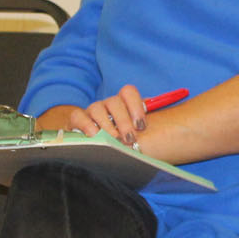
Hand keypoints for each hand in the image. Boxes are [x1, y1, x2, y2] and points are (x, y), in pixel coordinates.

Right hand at [35, 87, 149, 145]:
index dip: (136, 106)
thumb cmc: (121, 138)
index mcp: (123, 103)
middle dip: (123, 121)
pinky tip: (94, 135)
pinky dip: (86, 125)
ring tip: (113, 140)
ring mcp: (91, 110)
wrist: (96, 145)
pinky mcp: (76, 119)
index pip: (128, 92)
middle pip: (114, 102)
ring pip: (97, 108)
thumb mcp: (135, 131)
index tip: (141, 126)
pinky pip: (78, 116)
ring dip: (107, 125)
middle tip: (130, 138)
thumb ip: (144, 124)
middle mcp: (107, 104)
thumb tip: (162, 118)